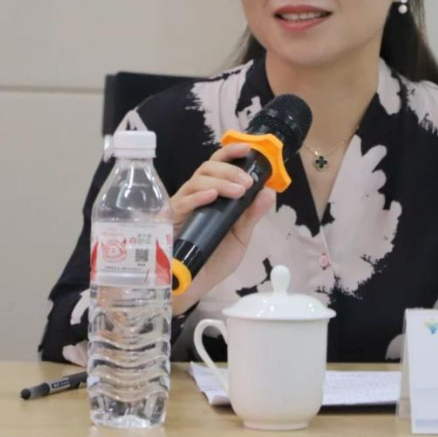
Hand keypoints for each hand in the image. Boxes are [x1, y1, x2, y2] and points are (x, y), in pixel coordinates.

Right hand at [170, 141, 275, 313]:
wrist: (193, 288)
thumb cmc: (214, 259)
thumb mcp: (239, 236)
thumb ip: (252, 215)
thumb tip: (269, 192)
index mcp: (211, 195)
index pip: (218, 166)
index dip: (231, 153)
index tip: (247, 148)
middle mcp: (194, 196)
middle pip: (207, 168)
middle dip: (230, 170)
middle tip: (247, 182)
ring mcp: (180, 206)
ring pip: (196, 181)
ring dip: (220, 182)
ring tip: (238, 191)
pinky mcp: (168, 221)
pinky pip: (181, 203)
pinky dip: (198, 197)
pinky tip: (211, 197)